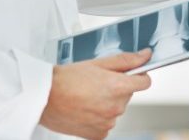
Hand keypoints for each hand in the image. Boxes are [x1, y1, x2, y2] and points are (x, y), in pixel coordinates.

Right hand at [38, 49, 152, 139]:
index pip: (145, 82)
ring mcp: (107, 123)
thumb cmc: (66, 79)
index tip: (132, 74)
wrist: (44, 98)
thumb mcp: (97, 63)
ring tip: (86, 96)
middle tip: (96, 83)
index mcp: (118, 87)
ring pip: (115, 109)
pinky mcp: (98, 134)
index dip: (138, 75)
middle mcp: (116, 107)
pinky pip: (105, 124)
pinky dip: (98, 118)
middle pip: (127, 95)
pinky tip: (85, 109)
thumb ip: (126, 60)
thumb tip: (145, 56)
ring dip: (107, 103)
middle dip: (117, 88)